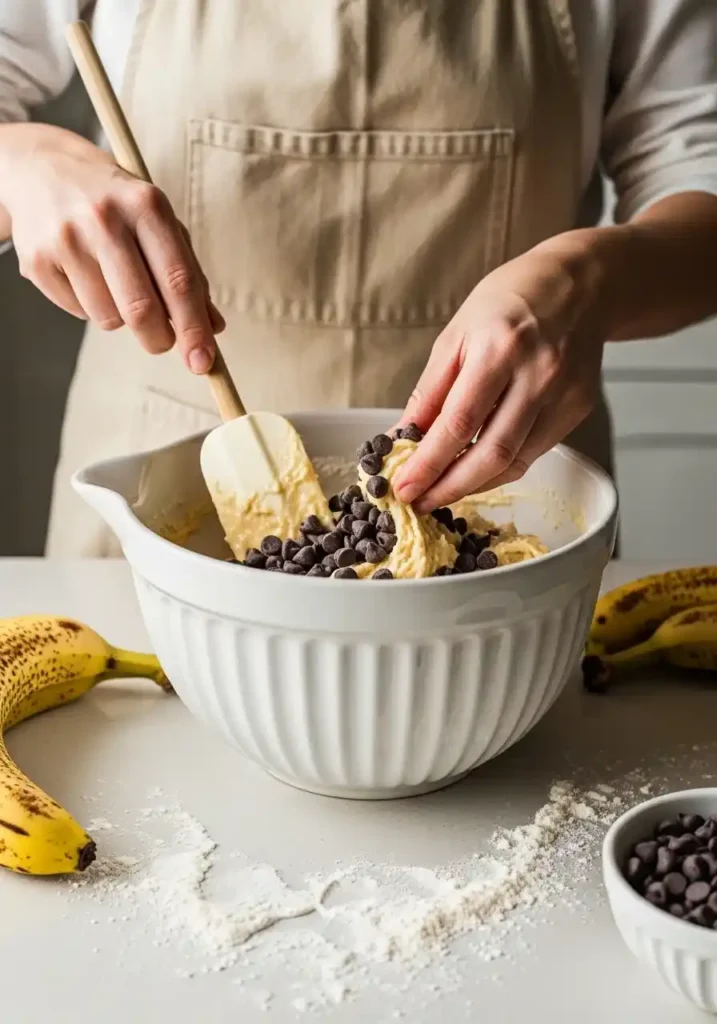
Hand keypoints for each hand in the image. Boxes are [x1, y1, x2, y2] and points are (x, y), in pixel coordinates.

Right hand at [0, 124, 222, 372]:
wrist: (44, 170)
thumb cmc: (117, 204)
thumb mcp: (159, 222)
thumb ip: (189, 273)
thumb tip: (213, 328)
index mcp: (146, 205)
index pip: (178, 280)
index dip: (193, 327)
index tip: (203, 362)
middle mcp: (104, 218)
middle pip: (141, 308)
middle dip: (159, 339)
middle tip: (163, 342)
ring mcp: (66, 239)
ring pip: (108, 318)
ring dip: (121, 318)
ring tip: (114, 284)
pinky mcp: (36, 260)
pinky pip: (78, 312)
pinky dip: (90, 307)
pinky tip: (85, 275)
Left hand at [393, 233, 607, 511]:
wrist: (579, 285)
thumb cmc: (509, 301)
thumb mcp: (456, 334)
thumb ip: (430, 390)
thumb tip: (402, 437)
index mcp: (499, 349)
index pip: (459, 423)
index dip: (429, 463)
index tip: (404, 486)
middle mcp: (537, 375)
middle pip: (492, 453)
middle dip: (450, 487)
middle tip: (420, 502)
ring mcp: (563, 395)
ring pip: (516, 461)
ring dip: (474, 485)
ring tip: (442, 492)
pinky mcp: (577, 409)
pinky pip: (533, 452)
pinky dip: (501, 468)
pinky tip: (476, 471)